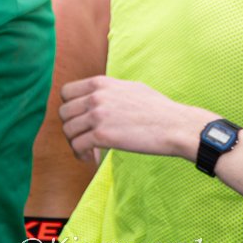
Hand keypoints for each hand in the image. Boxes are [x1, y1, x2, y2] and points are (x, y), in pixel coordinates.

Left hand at [60, 76, 211, 164]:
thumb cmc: (160, 110)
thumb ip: (109, 90)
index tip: (78, 119)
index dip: (69, 107)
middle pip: (64, 113)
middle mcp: (95, 97)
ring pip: (68, 131)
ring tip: (87, 151)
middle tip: (83, 138)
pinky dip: (80, 154)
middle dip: (71, 127)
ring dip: (75, 143)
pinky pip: (78, 145)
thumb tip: (96, 95)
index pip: (66, 92)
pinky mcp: (102, 135)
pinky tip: (90, 158)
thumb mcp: (130, 88)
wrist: (177, 126)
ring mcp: (97, 115)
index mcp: (100, 83)